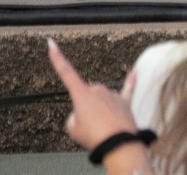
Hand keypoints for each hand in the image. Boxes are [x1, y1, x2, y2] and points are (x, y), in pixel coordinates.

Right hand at [46, 39, 143, 157]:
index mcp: (81, 94)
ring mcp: (113, 94)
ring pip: (101, 100)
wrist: (117, 143)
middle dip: (85, 109)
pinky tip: (135, 71)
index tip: (51, 43)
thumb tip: (85, 112)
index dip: (57, 58)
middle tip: (89, 125)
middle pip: (86, 96)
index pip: (66, 72)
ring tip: (102, 127)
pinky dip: (131, 81)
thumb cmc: (93, 136)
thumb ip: (75, 116)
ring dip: (100, 112)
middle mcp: (98, 89)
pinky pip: (128, 88)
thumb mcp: (72, 129)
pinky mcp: (126, 101)